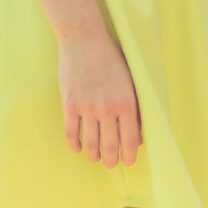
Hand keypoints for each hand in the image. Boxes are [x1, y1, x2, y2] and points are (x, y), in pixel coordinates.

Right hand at [58, 30, 141, 167]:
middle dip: (112, 159)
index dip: (129, 153)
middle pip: (110, 144)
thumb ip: (135, 106)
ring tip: (96, 158)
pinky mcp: (70, 104)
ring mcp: (87, 108)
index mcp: (127, 103)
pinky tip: (78, 148)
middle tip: (112, 165)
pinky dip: (74, 143)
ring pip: (91, 141)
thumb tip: (136, 133)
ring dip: (94, 154)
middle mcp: (108, 109)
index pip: (130, 138)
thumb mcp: (131, 80)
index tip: (128, 161)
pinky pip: (71, 132)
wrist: (85, 41)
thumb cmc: (111, 58)